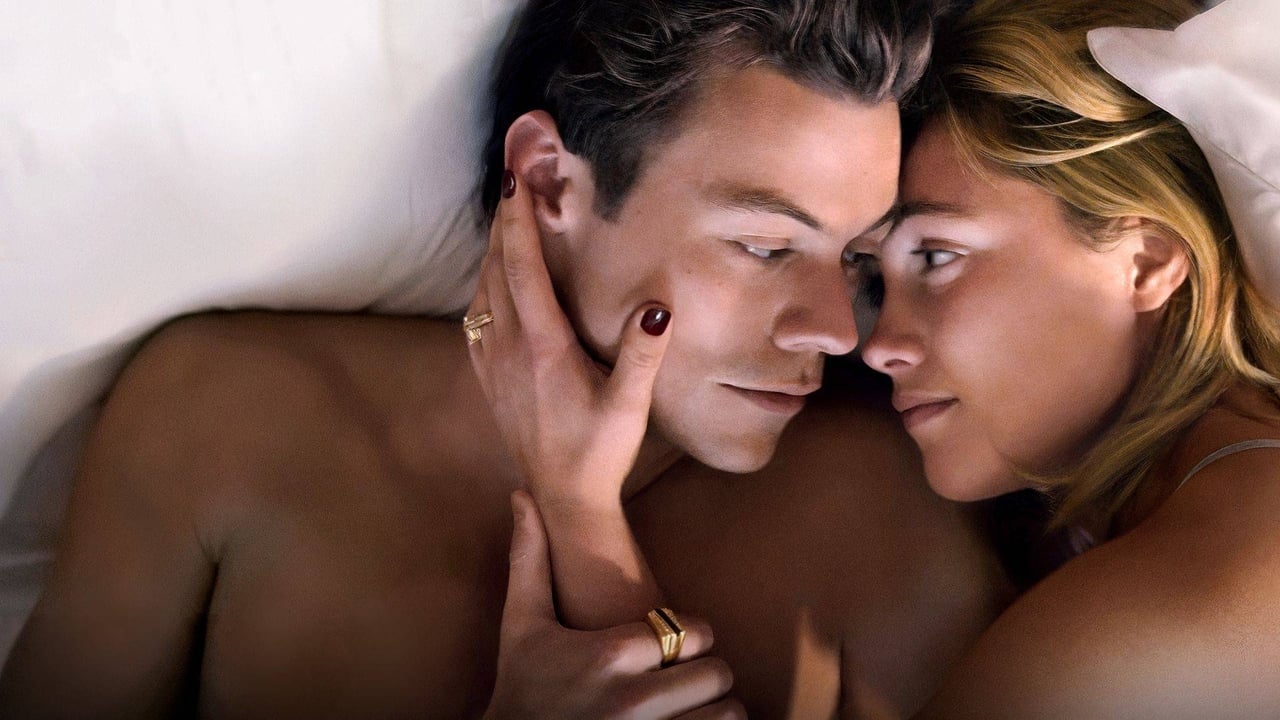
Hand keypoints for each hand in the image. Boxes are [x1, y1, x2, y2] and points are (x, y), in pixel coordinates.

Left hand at [466, 172, 673, 508]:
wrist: (564, 497)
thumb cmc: (601, 451)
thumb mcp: (629, 405)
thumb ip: (642, 355)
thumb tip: (656, 307)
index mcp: (543, 347)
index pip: (522, 269)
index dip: (516, 222)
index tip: (514, 180)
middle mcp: (510, 349)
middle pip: (495, 270)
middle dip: (502, 222)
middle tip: (510, 180)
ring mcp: (494, 365)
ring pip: (481, 293)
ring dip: (491, 251)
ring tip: (504, 218)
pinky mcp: (490, 380)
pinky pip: (475, 321)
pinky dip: (481, 288)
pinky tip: (488, 283)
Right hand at [482, 492, 743, 719]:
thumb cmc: (520, 688)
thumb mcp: (520, 625)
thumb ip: (530, 559)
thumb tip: (523, 494)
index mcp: (611, 654)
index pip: (694, 631)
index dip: (689, 636)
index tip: (672, 644)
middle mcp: (633, 698)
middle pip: (716, 672)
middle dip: (704, 673)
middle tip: (685, 676)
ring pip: (726, 713)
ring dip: (714, 709)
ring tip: (692, 706)